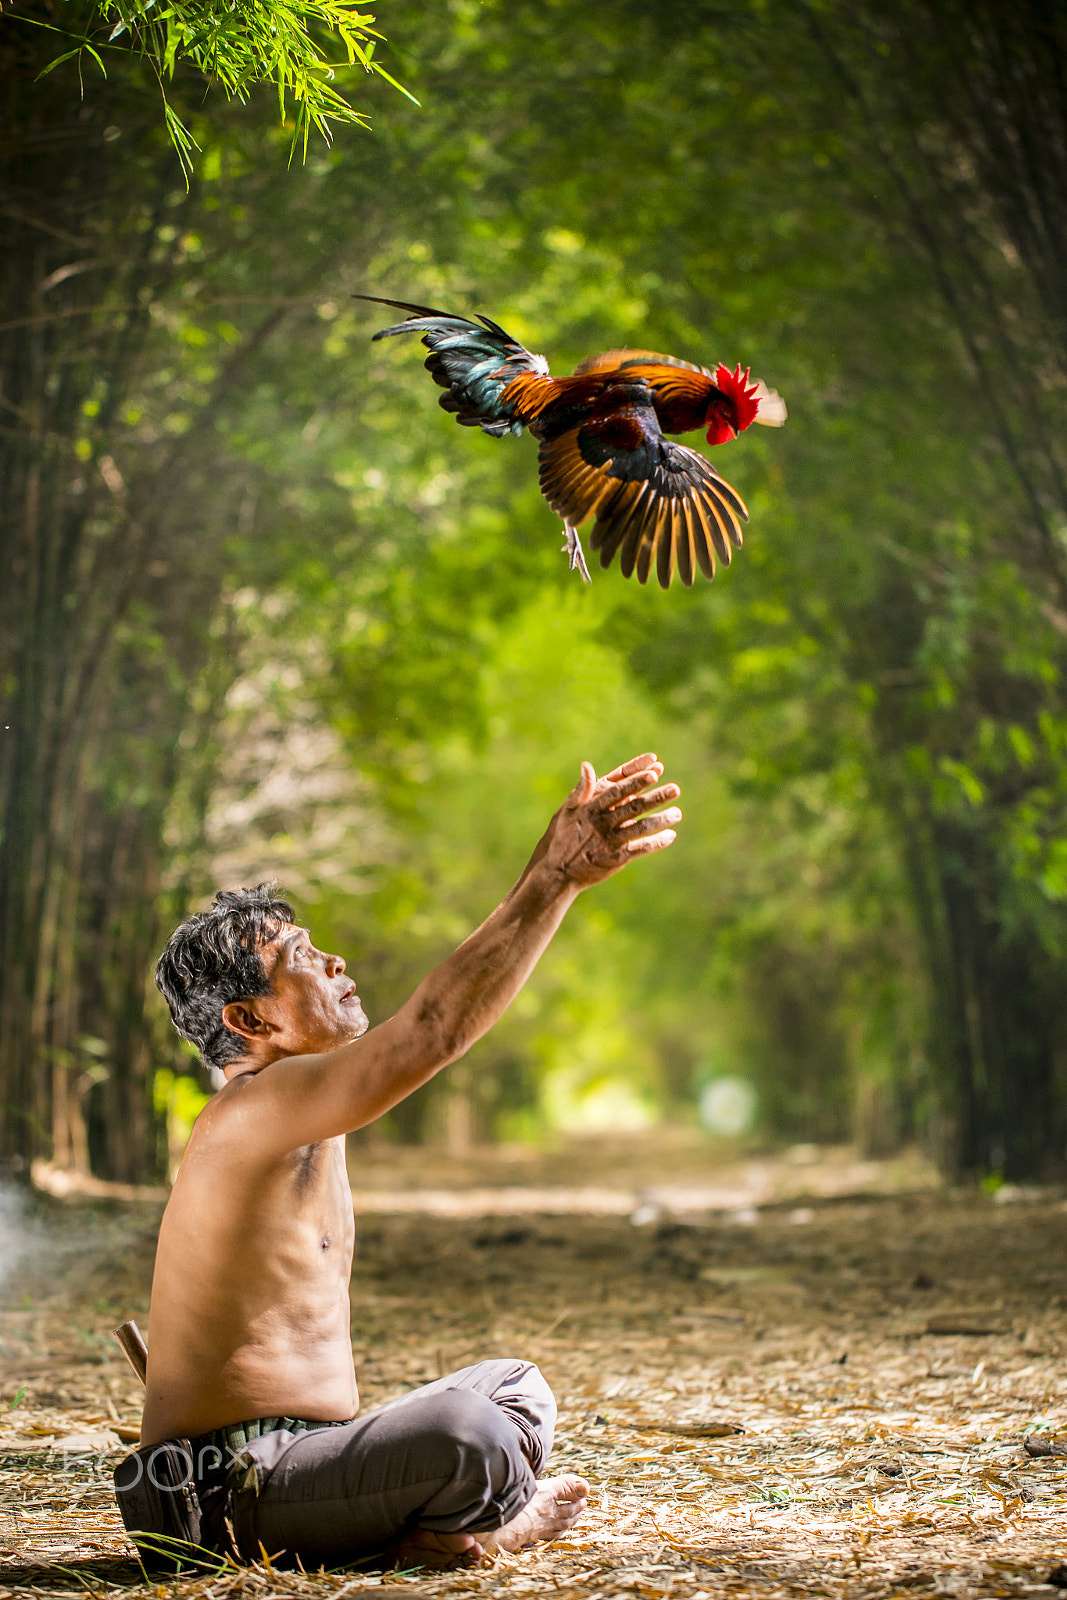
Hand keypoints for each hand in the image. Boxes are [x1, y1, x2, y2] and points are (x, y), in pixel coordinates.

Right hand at [543, 752, 680, 888]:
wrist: (557, 871)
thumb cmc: (562, 836)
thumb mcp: (566, 810)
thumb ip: (582, 790)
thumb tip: (587, 766)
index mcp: (591, 807)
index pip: (618, 789)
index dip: (636, 780)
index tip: (655, 770)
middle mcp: (603, 823)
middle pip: (634, 806)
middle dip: (656, 797)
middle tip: (675, 789)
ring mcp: (611, 841)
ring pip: (640, 828)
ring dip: (660, 819)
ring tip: (678, 813)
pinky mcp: (616, 859)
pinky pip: (640, 849)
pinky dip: (656, 842)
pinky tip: (670, 835)